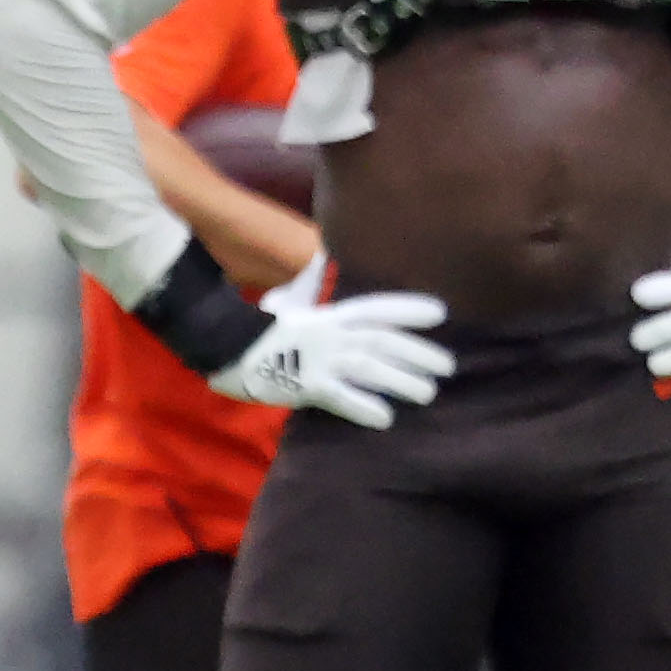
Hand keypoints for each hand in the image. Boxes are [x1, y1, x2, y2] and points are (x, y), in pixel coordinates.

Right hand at [211, 288, 453, 429]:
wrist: (223, 344)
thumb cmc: (259, 323)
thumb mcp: (288, 296)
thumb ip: (311, 279)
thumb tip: (322, 252)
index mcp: (329, 313)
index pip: (377, 308)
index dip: (408, 309)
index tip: (440, 314)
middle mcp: (331, 334)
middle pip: (383, 342)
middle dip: (418, 353)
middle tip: (448, 367)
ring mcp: (320, 360)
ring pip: (371, 369)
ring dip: (402, 380)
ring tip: (428, 393)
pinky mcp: (306, 386)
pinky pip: (341, 398)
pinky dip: (364, 408)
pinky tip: (386, 418)